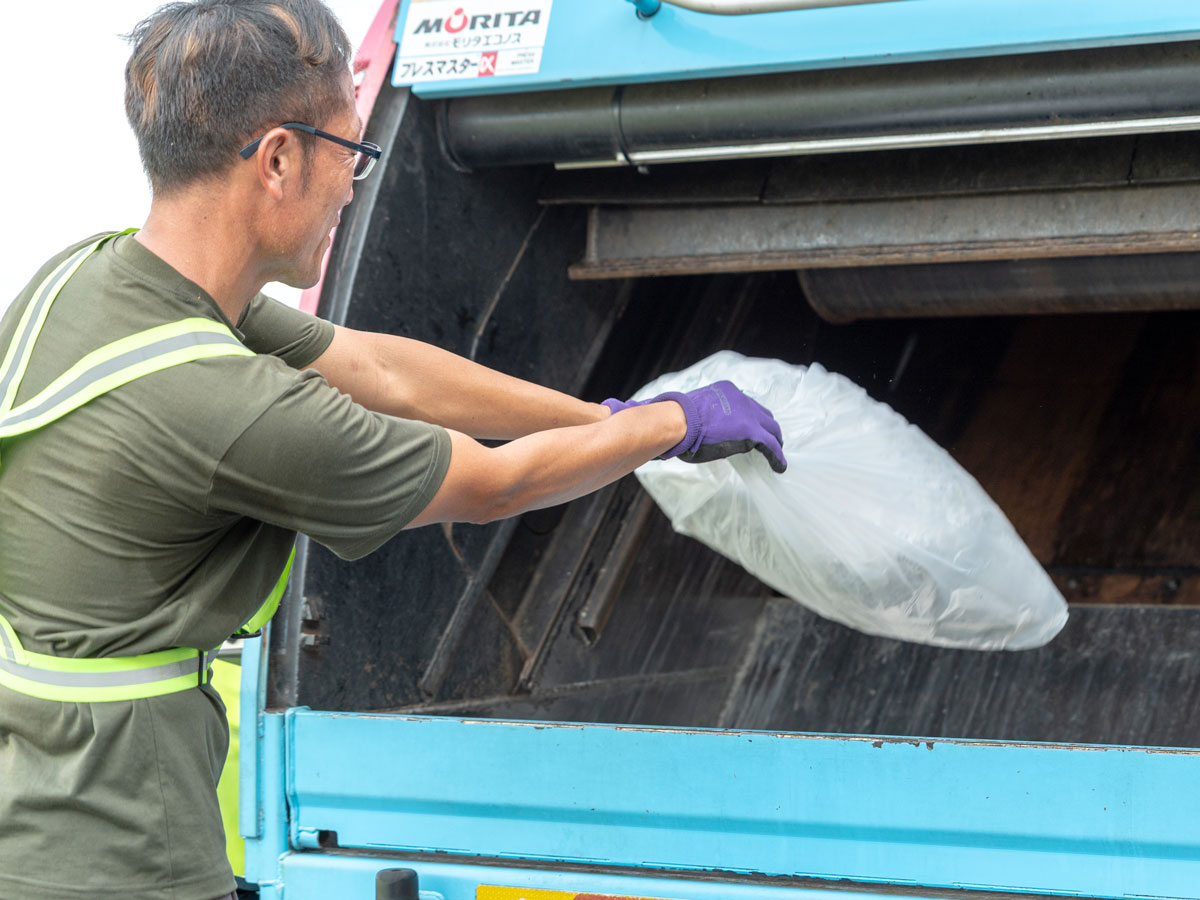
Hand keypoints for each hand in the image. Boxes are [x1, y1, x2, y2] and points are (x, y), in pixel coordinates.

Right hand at [603, 381, 786, 472]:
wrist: (673, 422)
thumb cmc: (670, 420)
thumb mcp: (683, 414)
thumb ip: (687, 416)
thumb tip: (659, 417)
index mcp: (724, 391)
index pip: (744, 404)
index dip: (751, 418)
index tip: (752, 428)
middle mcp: (739, 399)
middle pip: (761, 413)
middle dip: (767, 427)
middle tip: (770, 441)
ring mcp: (747, 414)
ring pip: (771, 429)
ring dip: (775, 442)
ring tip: (777, 455)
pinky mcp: (751, 431)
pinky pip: (771, 445)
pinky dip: (777, 456)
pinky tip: (779, 467)